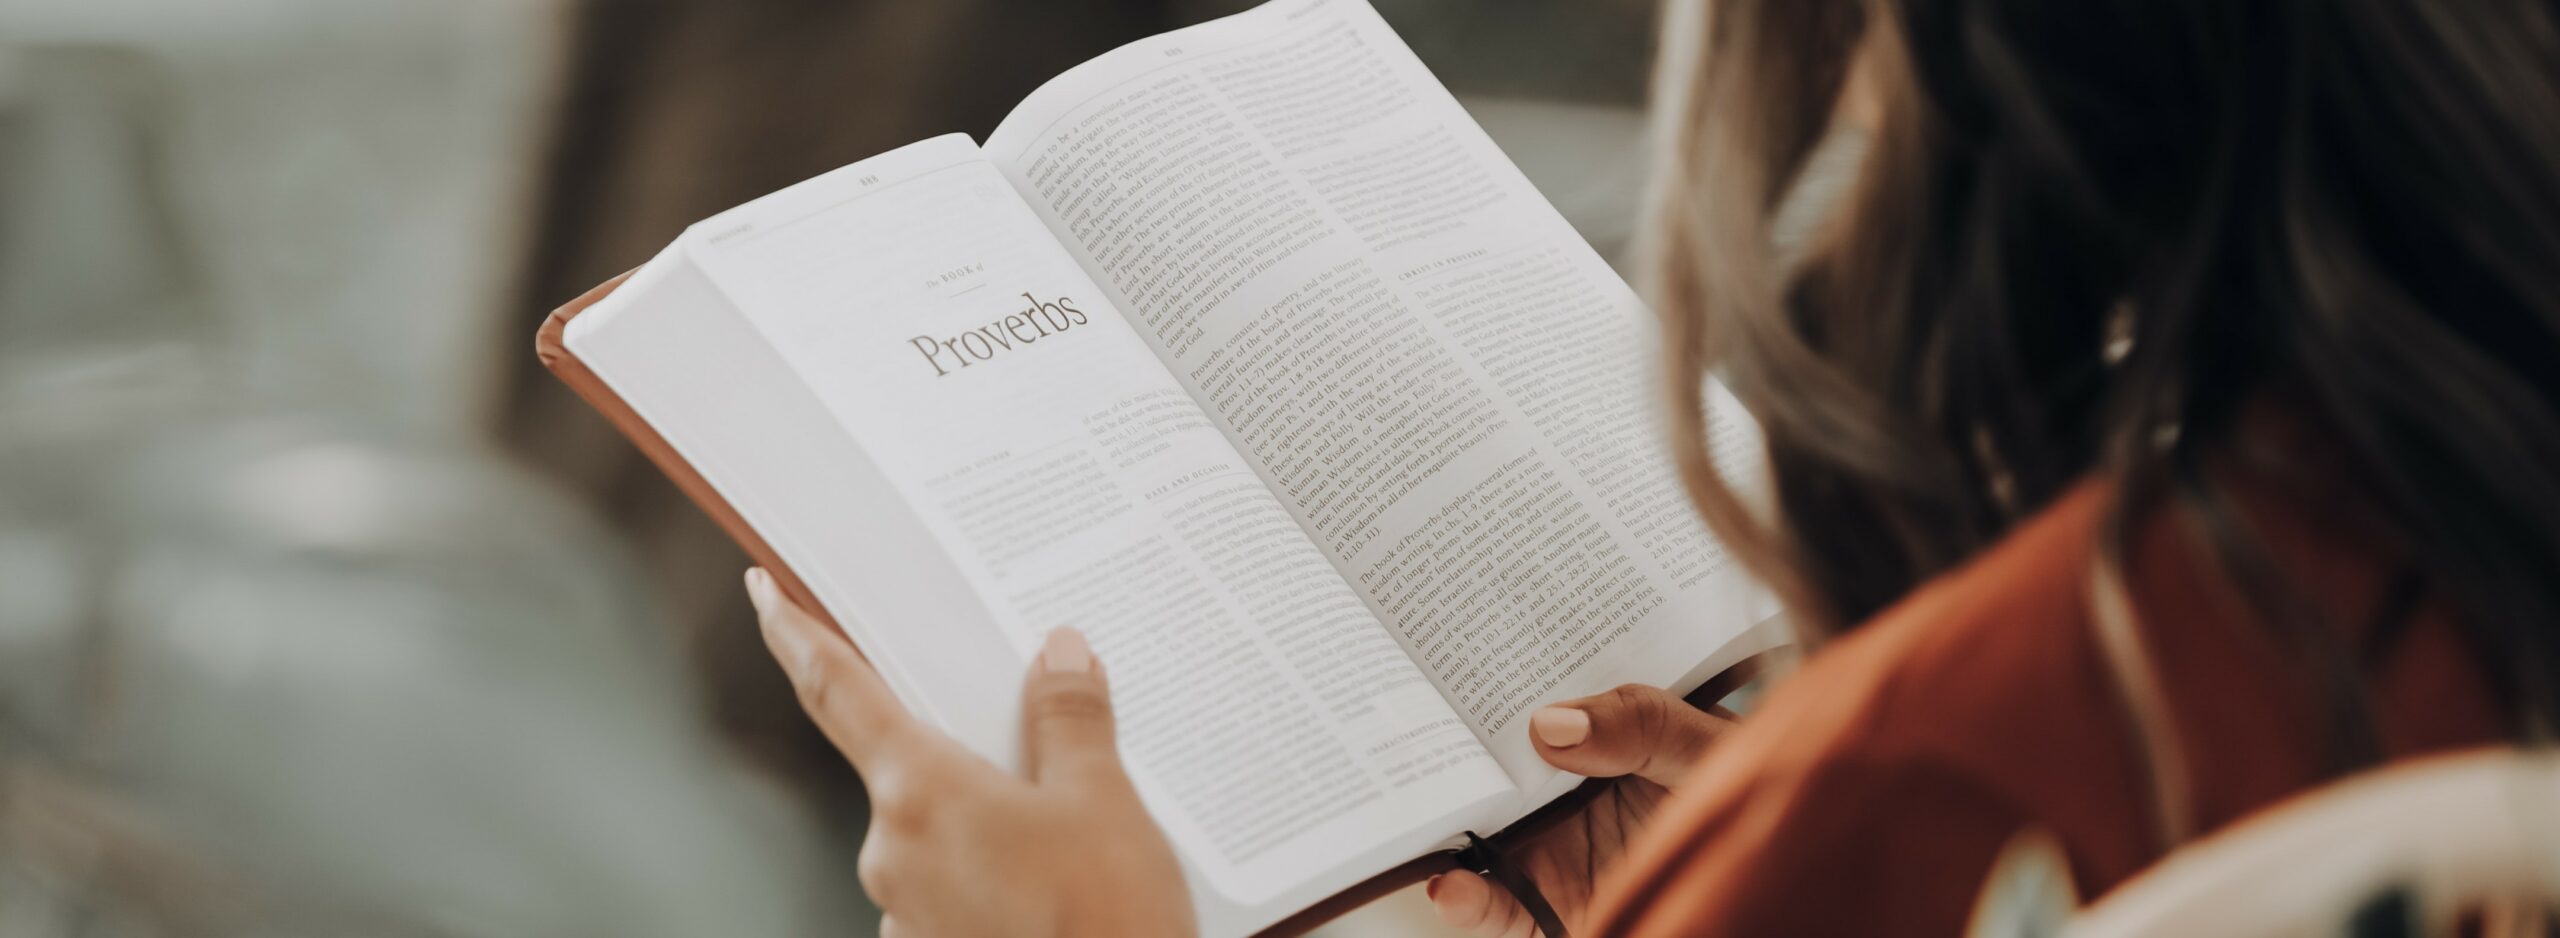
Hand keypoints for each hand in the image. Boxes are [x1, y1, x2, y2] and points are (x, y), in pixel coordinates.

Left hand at [746, 568, 1194, 937]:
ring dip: (980, 818)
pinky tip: (1047, 883)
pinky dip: (988, 871)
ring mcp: (904, 911)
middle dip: (954, 745)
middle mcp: (892, 850)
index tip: (765, 595)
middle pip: (905, 765)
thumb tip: (1060, 654)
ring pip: (933, 832)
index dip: (797, 635)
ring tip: (1064, 834)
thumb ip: (1070, 719)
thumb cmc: (1106, 922)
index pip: (837, 690)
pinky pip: (949, 887)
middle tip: (1018, 735)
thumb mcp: (1104, 801)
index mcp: (920, 790)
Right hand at [1428, 686, 1734, 936]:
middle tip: (1400, 726)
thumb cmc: (1747, 791)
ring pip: (1474, 833)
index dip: (1481, 678)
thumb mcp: (1703, 743)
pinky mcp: (1550, 903)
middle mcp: (1560, 788)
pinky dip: (1467, 901)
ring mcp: (1551, 846)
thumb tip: (1549, 723)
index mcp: (1592, 734)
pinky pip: (1498, 907)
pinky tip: (1449, 886)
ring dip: (1436, 823)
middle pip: (1483, 765)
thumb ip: (1638, 724)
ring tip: (1410, 812)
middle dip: (1437, 747)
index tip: (1439, 657)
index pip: (1525, 701)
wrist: (1781, 886)